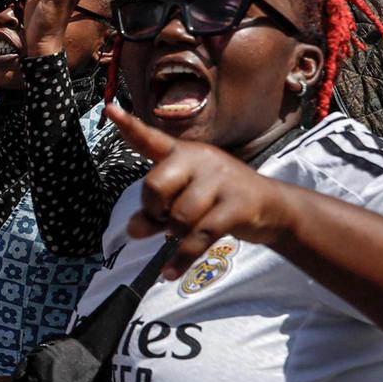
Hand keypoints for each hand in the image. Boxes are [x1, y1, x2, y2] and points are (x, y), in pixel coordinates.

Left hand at [106, 104, 297, 278]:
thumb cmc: (217, 201)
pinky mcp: (237, 205)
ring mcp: (221, 180)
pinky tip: (168, 273)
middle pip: (155, 186)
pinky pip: (198, 237)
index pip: (151, 138)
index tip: (109, 108)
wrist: (273, 209)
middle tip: (165, 217)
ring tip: (185, 231)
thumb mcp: (183, 202)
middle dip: (154, 210)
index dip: (129, 125)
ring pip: (179, 217)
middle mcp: (201, 159)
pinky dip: (180, 258)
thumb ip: (153, 213)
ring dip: (175, 233)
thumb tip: (133, 230)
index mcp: (183, 153)